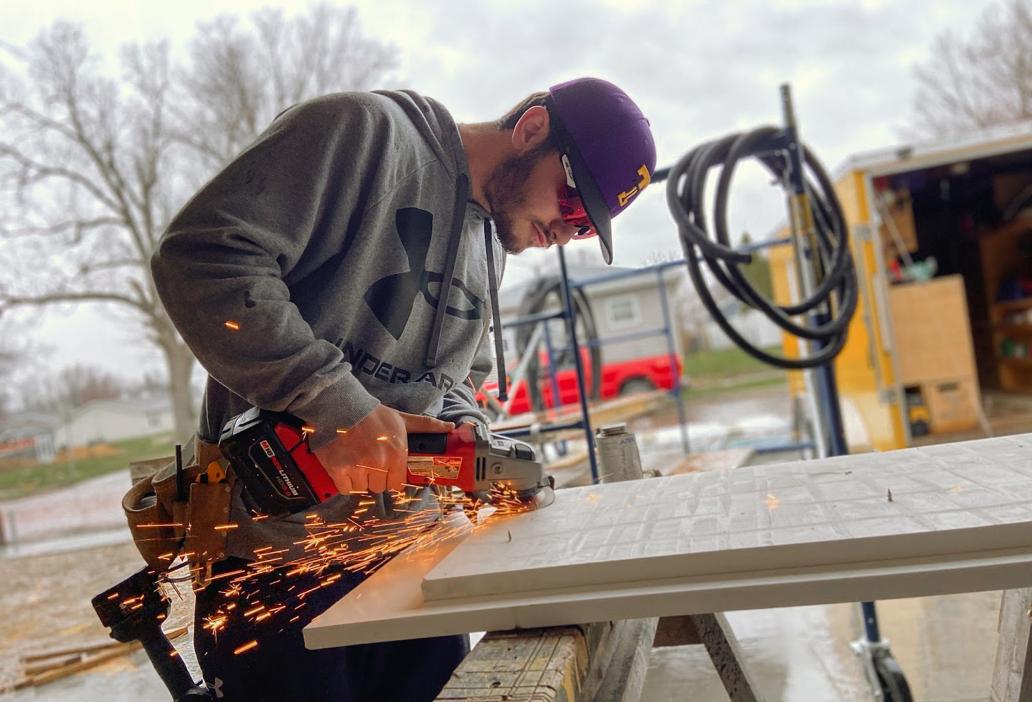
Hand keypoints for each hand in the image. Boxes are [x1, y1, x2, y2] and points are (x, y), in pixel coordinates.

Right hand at [313, 405, 454, 494]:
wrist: (341, 407)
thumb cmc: (373, 415)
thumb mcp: (402, 419)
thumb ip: (426, 426)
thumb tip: (450, 427)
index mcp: (396, 454)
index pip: (397, 484)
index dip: (391, 477)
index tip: (385, 468)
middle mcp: (378, 463)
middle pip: (379, 488)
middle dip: (374, 477)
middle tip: (368, 461)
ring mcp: (357, 468)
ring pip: (362, 488)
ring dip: (359, 479)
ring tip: (355, 460)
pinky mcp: (337, 470)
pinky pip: (346, 489)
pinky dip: (344, 480)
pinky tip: (344, 465)